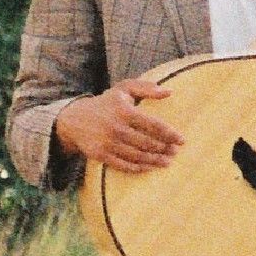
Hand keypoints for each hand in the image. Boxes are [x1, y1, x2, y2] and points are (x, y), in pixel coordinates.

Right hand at [55, 78, 181, 172]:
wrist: (73, 119)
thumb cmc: (106, 103)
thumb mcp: (123, 89)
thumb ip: (145, 87)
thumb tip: (169, 92)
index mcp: (124, 111)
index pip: (153, 125)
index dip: (169, 134)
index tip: (182, 140)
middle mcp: (115, 127)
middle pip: (147, 142)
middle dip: (164, 149)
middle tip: (175, 152)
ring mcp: (107, 142)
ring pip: (137, 155)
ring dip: (154, 160)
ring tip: (167, 161)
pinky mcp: (99, 154)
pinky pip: (122, 164)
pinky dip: (138, 168)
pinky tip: (148, 167)